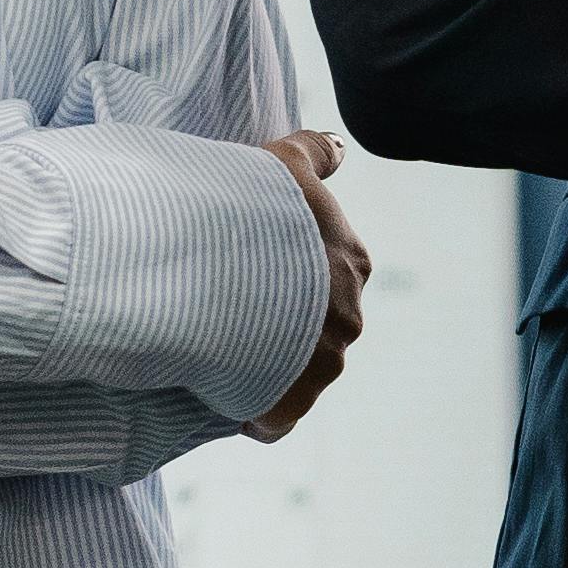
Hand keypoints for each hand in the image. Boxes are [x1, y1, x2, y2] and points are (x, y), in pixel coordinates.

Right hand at [248, 130, 371, 439]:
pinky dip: (255, 414)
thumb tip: (340, 149)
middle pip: (316, 330)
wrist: (218, 262)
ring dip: (267, 370)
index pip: (327, 278)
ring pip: (298, 374)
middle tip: (229, 314)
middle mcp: (346, 315)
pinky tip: (226, 398)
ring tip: (219, 354)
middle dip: (281, 329)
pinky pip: (274, 417)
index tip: (250, 276)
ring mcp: (321, 363)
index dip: (289, 280)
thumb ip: (316, 154)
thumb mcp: (284, 163)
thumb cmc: (251, 206)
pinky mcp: (290, 402)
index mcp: (349, 261)